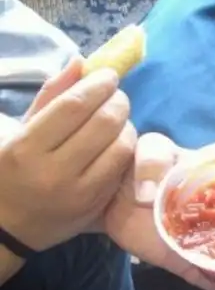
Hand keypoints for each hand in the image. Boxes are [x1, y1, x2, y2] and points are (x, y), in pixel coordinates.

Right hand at [0, 57, 136, 251]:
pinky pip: (123, 169)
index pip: (74, 106)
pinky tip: (118, 142)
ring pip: (121, 147)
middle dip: (118, 102)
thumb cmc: (10, 170)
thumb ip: (52, 96)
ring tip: (117, 119)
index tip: (108, 75)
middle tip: (116, 95)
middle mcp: (53, 172)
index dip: (98, 85)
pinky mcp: (96, 207)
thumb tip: (81, 62)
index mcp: (26, 148)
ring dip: (126, 125)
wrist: (4, 227)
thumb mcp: (20, 130)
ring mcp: (78, 194)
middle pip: (104, 124)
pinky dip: (127, 150)